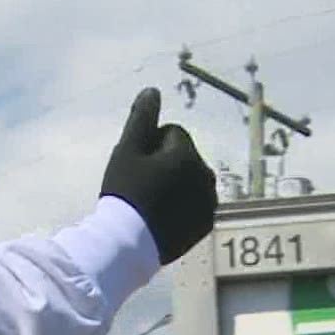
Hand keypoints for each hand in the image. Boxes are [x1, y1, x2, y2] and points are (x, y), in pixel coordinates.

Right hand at [100, 88, 217, 263]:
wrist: (128, 243)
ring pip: (189, 180)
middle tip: (141, 185)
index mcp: (189, 155)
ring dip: (174, 184)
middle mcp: (206, 176)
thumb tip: (153, 90)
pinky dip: (181, 205)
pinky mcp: (206, 224)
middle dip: (165, 163)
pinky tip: (161, 217)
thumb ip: (142, 117)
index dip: (149, 145)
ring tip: (150, 202)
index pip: (172, 133)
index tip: (136, 166)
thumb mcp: (127, 150)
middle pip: (183, 156)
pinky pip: (194, 203)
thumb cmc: (125, 192)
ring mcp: (208, 203)